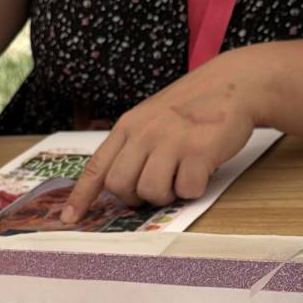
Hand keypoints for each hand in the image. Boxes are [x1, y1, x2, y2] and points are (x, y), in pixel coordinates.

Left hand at [62, 48, 260, 222]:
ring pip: (150, 192)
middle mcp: (144, 133)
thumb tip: (118, 189)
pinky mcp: (199, 151)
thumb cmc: (190, 109)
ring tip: (180, 176)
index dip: (81, 197)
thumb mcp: (151, 119)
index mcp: (128, 126)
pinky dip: (194, 189)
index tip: (69, 219)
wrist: (234, 83)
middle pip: (119, 186)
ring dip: (166, 195)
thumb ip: (132, 148)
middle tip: (156, 186)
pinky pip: (186, 190)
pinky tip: (201, 170)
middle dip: (134, 197)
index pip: (97, 167)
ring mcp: (171, 140)